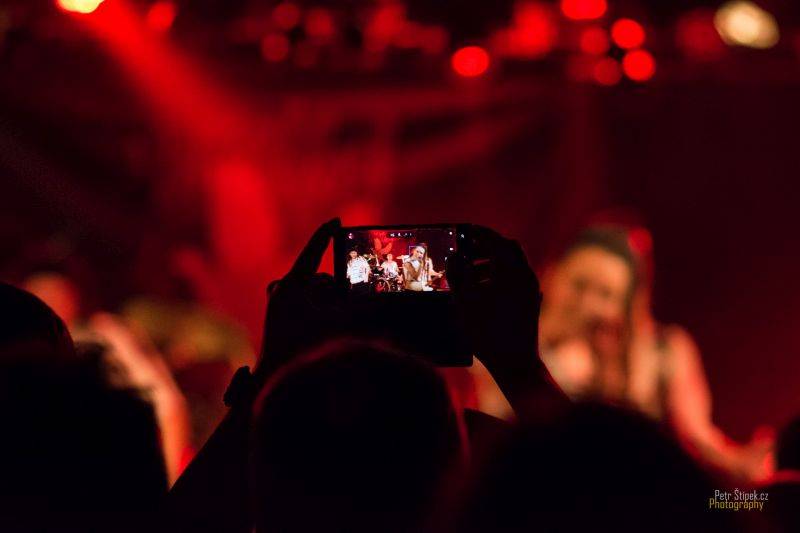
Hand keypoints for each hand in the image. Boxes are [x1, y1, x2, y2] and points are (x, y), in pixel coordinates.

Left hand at [253, 218, 343, 384]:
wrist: (275, 378)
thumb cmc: (306, 349)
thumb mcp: (339, 324)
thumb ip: (358, 307)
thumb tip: (375, 297)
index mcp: (292, 284)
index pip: (314, 250)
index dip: (327, 234)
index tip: (337, 221)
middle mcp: (282, 289)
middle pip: (320, 279)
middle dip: (335, 293)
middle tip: (340, 313)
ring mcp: (278, 301)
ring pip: (314, 294)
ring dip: (326, 305)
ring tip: (326, 328)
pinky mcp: (278, 313)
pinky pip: (304, 303)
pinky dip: (316, 310)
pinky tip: (318, 326)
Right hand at [447, 225, 566, 417]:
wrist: (515, 362)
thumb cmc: (487, 331)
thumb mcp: (464, 299)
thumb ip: (458, 272)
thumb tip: (455, 255)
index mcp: (511, 270)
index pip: (495, 240)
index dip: (478, 233)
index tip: (465, 230)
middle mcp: (525, 275)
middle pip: (508, 249)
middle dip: (487, 247)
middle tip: (467, 250)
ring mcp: (531, 289)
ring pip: (512, 265)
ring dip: (491, 263)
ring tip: (470, 273)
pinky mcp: (531, 302)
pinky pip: (515, 279)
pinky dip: (499, 276)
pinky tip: (483, 290)